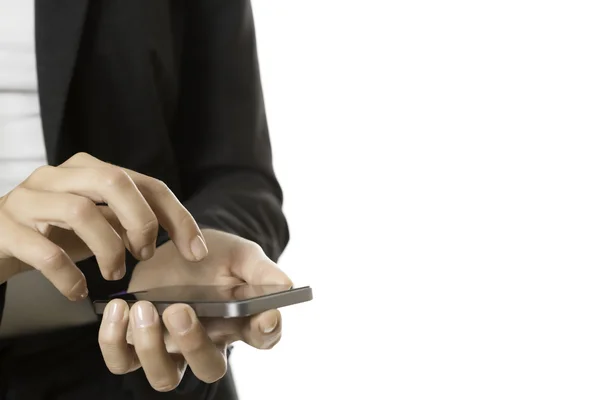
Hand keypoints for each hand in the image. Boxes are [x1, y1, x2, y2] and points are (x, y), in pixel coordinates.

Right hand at [0, 152, 207, 299]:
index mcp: (88, 169)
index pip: (146, 183)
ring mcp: (28, 198)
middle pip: (114, 182)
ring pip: (81, 212)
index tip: (196, 251)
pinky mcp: (4, 228)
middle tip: (144, 255)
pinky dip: (68, 277)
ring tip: (113, 275)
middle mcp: (58, 175)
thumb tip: (181, 235)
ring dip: (108, 250)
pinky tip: (77, 292)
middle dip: (142, 222)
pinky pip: (44, 252)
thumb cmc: (53, 231)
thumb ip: (131, 220)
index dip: (177, 217)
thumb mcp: (98, 222)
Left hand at [98, 229, 291, 390]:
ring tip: (146, 308)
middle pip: (209, 368)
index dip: (266, 330)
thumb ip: (261, 271)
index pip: (263, 336)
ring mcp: (171, 347)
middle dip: (194, 344)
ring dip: (152, 347)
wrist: (174, 246)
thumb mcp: (240, 255)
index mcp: (241, 321)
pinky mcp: (136, 341)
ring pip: (164, 376)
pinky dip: (114, 341)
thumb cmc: (213, 255)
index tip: (265, 316)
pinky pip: (122, 360)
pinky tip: (119, 309)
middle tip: (180, 310)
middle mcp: (208, 343)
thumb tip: (286, 286)